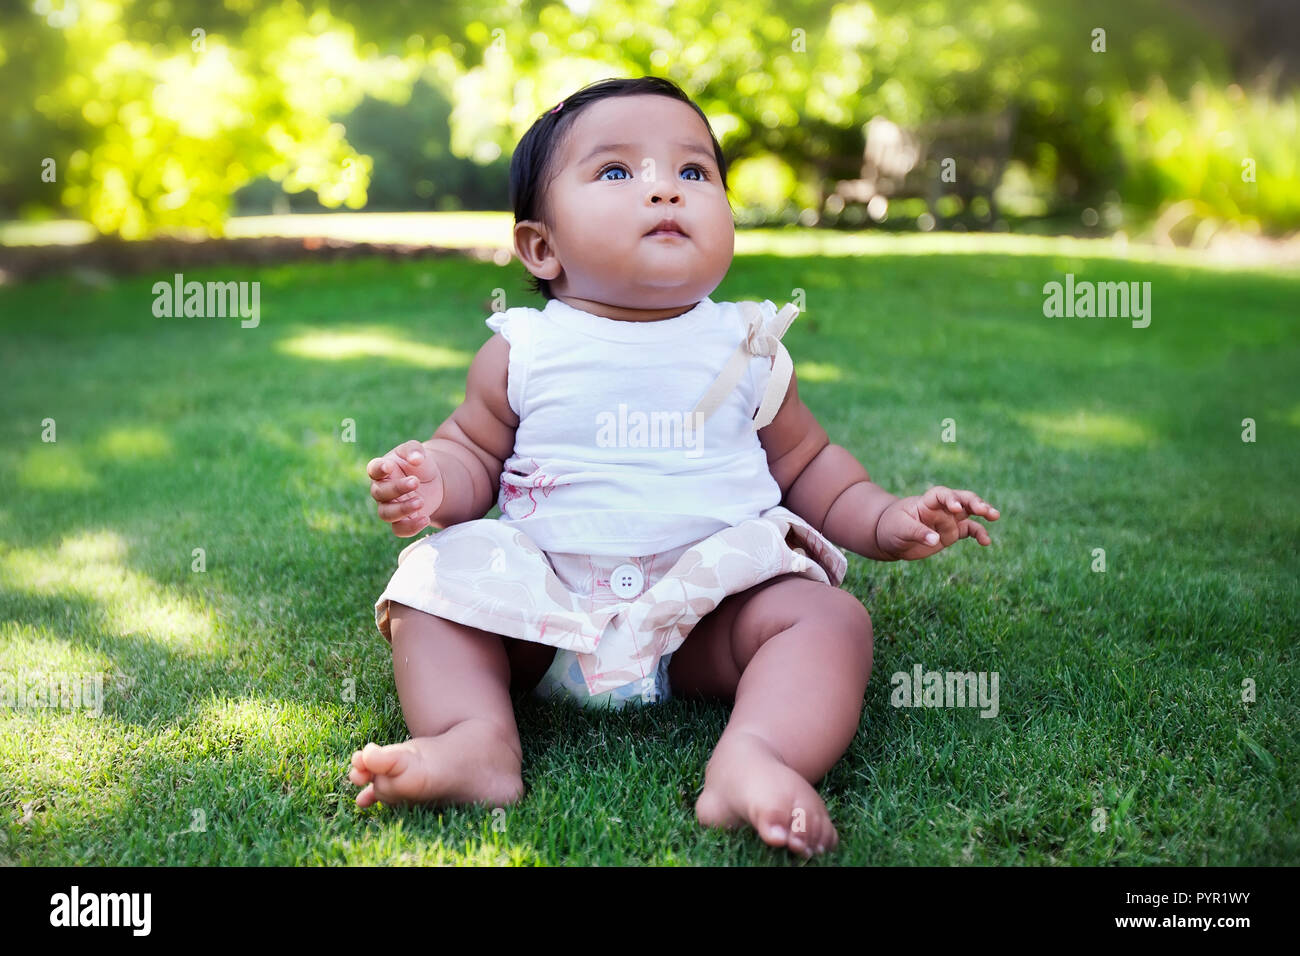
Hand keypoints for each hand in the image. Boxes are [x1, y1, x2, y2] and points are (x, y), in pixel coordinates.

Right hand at [366, 439, 444, 536]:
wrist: (432, 481)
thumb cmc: (418, 463)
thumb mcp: (417, 451)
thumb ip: (414, 450)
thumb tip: (416, 458)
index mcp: (382, 470)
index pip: (374, 469)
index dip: (379, 469)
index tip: (389, 466)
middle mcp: (381, 490)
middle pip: (380, 493)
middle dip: (397, 488)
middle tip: (416, 482)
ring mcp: (389, 507)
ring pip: (386, 514)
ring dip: (403, 509)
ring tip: (421, 502)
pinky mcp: (401, 521)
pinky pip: (399, 530)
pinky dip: (411, 527)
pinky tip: (425, 519)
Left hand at [874, 485, 999, 560]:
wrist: (891, 538)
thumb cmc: (892, 528)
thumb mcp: (900, 529)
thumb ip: (917, 533)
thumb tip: (935, 541)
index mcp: (926, 502)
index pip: (941, 494)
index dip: (950, 499)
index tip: (956, 508)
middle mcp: (941, 508)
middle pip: (961, 498)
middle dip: (973, 502)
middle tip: (984, 509)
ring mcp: (949, 519)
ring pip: (970, 512)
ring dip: (983, 511)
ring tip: (994, 515)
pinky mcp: (952, 533)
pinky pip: (970, 530)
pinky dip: (979, 534)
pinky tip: (986, 542)